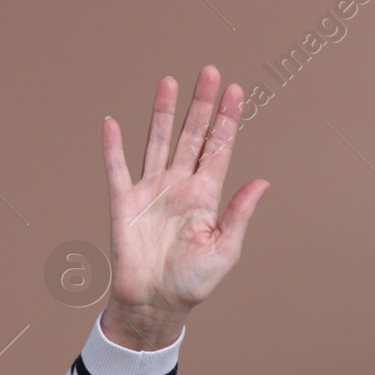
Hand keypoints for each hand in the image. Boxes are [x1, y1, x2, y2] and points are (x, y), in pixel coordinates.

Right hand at [99, 65, 269, 350]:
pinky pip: (116, 169)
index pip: (220, 149)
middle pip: (192, 136)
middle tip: (209, 71)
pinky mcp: (123, 203)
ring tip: (169, 81)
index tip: (237, 91)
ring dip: (163, 112)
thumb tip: (263, 182)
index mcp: (207, 196)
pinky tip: (112, 122)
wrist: (156, 304)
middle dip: (201, 105)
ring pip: (157, 141)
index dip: (228, 120)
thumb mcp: (225, 249)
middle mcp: (180, 186)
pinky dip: (112, 147)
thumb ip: (240, 213)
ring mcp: (151, 191)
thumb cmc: (193, 282)